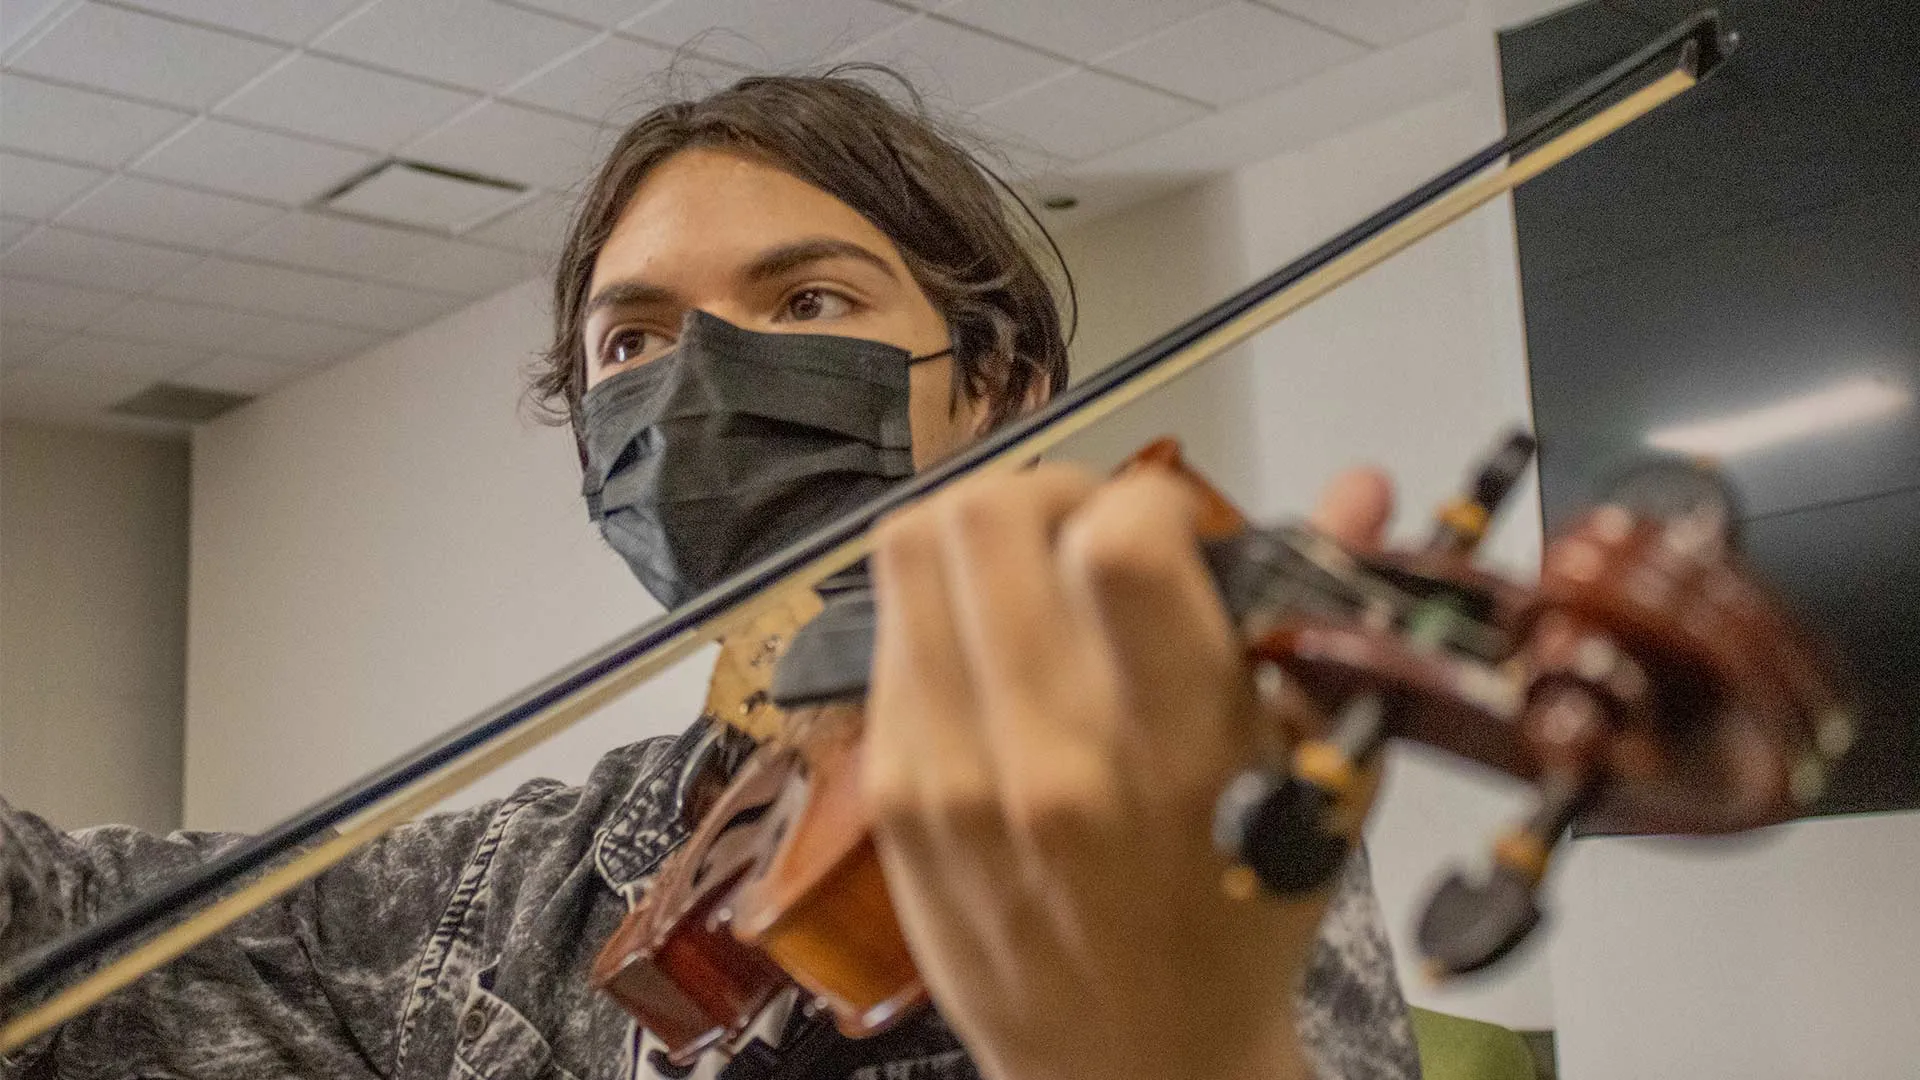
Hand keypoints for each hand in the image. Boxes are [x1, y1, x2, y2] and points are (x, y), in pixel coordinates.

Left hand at [864, 462, 1393, 1079]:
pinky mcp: (888, 789)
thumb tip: (1359, 488)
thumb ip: (1329, 623)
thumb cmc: (1240, 923)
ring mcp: (947, 772)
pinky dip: (941, 605)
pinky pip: (887, 628)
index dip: (1149, 502)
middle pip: (988, 515)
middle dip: (1053, 494)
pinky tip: (994, 650)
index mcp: (1175, 752)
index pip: (1120, 543)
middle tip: (1093, 537)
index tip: (1174, 535)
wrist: (1131, 1063)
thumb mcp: (1319, 782)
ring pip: (914, 551)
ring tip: (1037, 577)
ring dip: (982, 534)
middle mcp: (1047, 756)